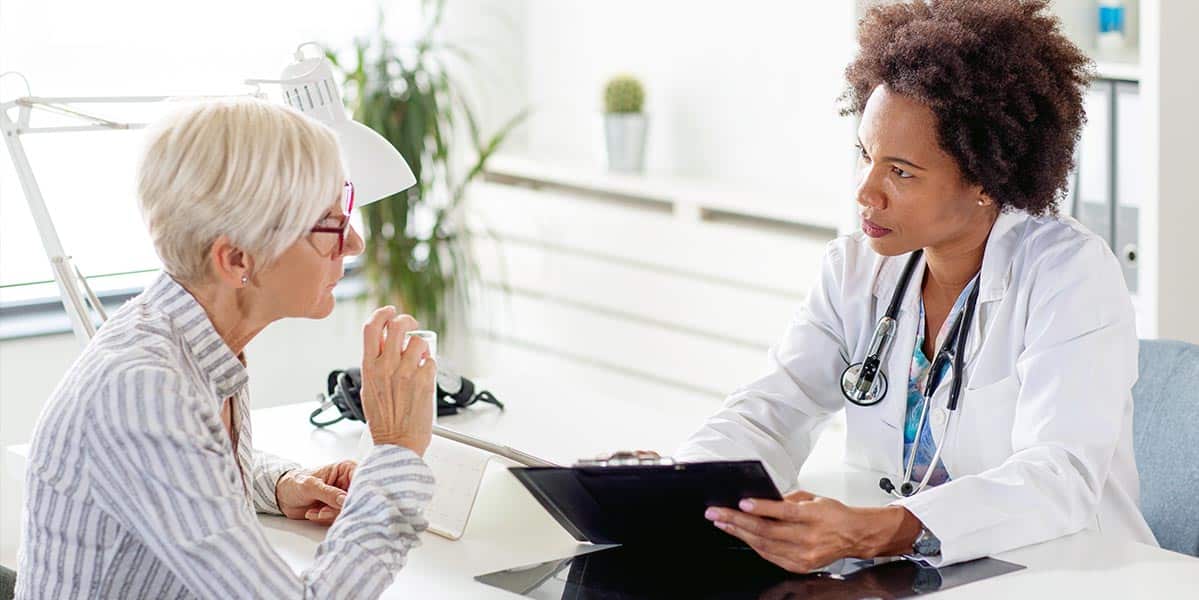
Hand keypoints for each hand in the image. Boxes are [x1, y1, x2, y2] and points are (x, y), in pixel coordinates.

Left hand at [275, 460, 356, 525]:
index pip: (362, 479)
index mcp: (345, 469)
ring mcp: (343, 497)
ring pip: (348, 510)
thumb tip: (345, 500)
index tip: (348, 502)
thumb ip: (329, 494)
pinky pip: (340, 517)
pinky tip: (314, 513)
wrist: (282, 496)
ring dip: (330, 515)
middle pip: (357, 498)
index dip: (359, 492)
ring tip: (316, 511)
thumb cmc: (294, 483)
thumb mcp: (311, 487)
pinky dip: (326, 519)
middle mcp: (348, 482)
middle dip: (339, 508)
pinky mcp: (338, 508)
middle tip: (323, 511)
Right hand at [360, 307, 436, 454]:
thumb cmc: (384, 422)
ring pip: (418, 341)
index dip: (382, 314)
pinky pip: (431, 361)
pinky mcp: (424, 381)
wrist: (397, 443)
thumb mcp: (370, 389)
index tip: (390, 311)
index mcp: (369, 368)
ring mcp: (406, 373)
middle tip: (411, 326)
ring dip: (421, 347)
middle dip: (406, 321)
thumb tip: (386, 347)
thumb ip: (375, 366)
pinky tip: (425, 376)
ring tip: (419, 359)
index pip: (371, 328)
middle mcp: (386, 367)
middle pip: (397, 326)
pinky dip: (430, 365)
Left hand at [703, 490, 921, 572]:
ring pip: (765, 545)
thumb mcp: (813, 498)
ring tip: (722, 523)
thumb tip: (761, 498)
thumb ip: (788, 499)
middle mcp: (810, 537)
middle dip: (737, 521)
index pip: (785, 512)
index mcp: (815, 516)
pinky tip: (740, 535)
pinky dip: (753, 545)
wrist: (854, 536)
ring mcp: (804, 555)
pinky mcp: (800, 566)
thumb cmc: (834, 514)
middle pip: (768, 531)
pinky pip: (770, 556)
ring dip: (739, 533)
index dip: (762, 508)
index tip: (742, 502)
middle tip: (716, 513)